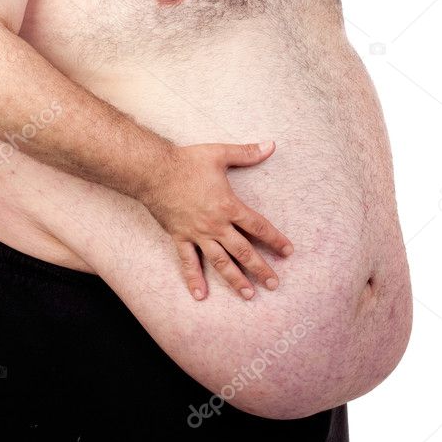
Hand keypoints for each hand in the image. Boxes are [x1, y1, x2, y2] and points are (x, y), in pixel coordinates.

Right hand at [138, 140, 293, 300]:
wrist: (154, 171)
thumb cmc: (188, 161)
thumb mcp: (220, 153)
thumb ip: (247, 152)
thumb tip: (271, 145)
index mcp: (228, 206)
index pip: (258, 227)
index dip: (275, 239)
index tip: (287, 251)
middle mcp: (216, 225)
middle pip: (243, 251)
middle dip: (261, 268)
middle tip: (274, 284)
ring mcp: (197, 234)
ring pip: (220, 262)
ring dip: (236, 280)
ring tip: (249, 295)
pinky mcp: (180, 237)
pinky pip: (188, 262)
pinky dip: (194, 279)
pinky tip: (201, 295)